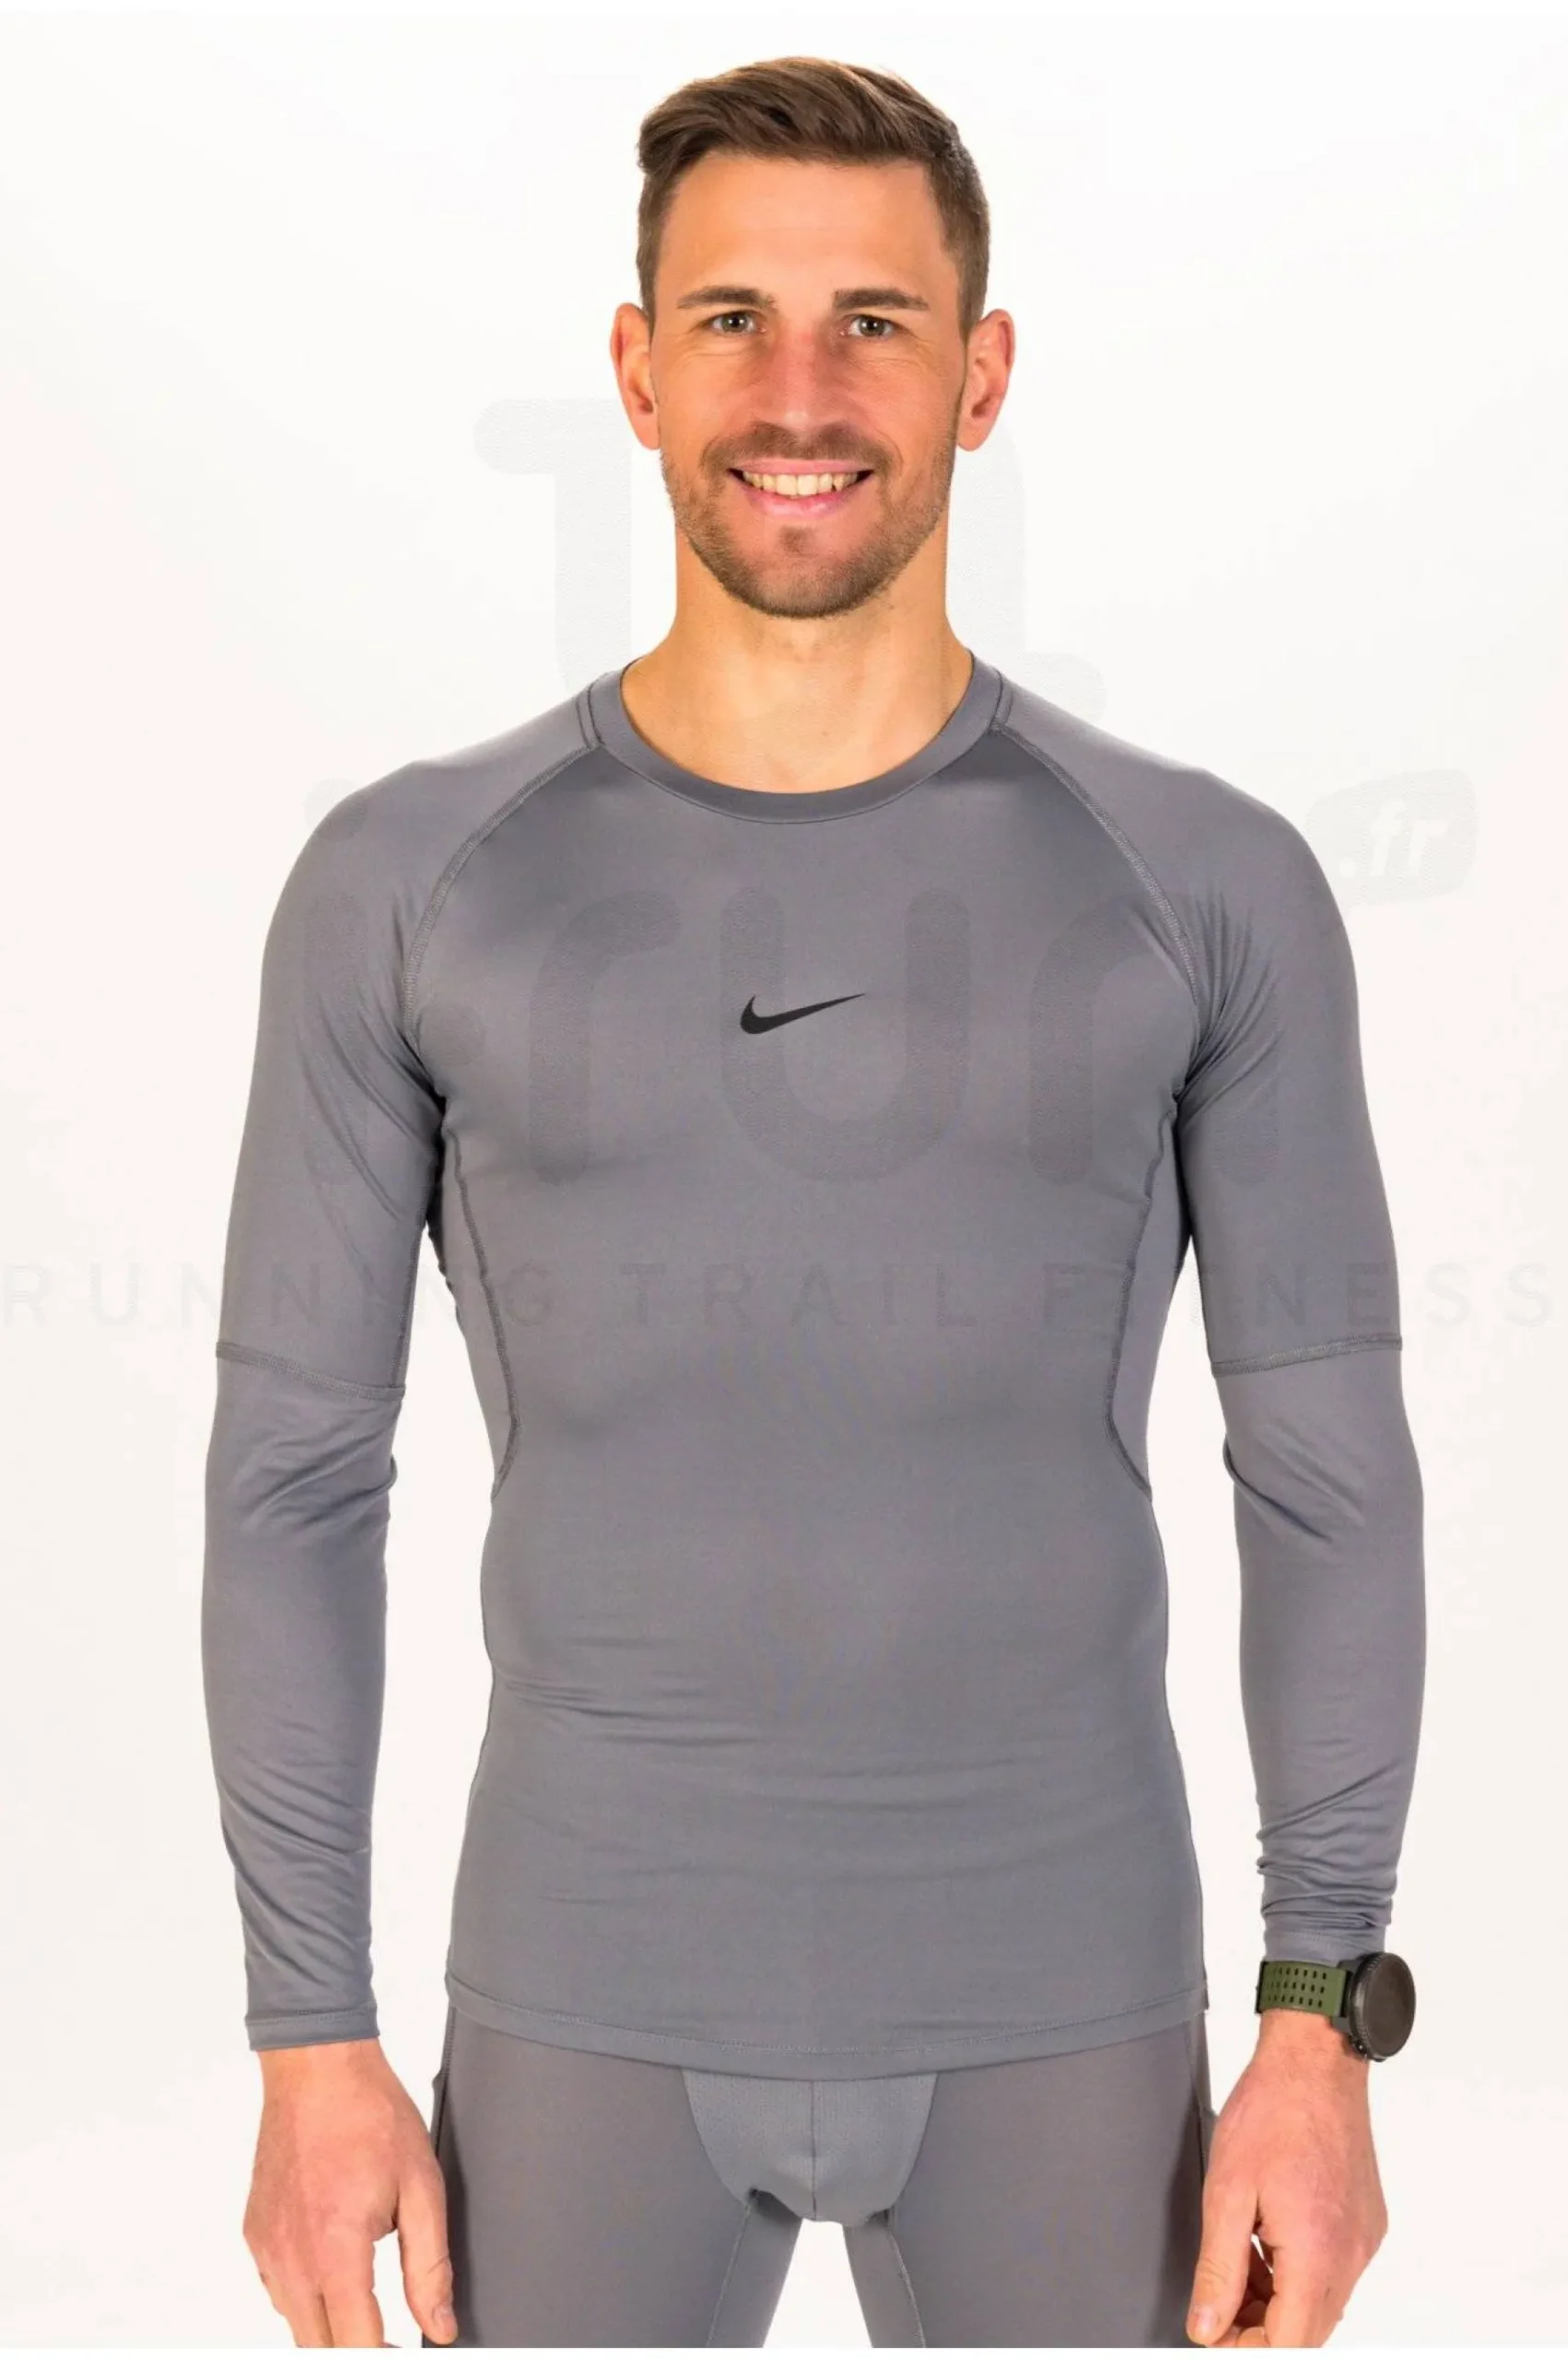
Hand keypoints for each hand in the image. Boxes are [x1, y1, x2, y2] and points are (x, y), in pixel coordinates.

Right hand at [242, 2037, 458, 2347]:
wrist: (317, 2068)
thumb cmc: (369, 2114)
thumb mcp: (422, 2188)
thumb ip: (430, 2267)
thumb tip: (440, 2327)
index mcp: (335, 2251)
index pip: (354, 2347)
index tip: (406, 2351)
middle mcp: (291, 2258)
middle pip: (318, 2348)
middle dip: (356, 2350)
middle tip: (393, 2341)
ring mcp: (266, 2248)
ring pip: (295, 2325)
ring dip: (330, 2329)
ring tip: (368, 2308)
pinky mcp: (255, 2235)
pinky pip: (278, 2291)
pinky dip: (306, 2298)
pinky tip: (335, 2273)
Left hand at [1186, 2010, 1388, 2346]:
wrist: (1316, 2061)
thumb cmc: (1274, 2110)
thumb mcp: (1227, 2192)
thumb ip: (1218, 2268)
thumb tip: (1207, 2325)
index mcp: (1317, 2253)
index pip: (1288, 2344)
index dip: (1248, 2349)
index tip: (1214, 2336)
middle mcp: (1350, 2255)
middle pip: (1309, 2332)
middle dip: (1262, 2332)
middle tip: (1218, 2310)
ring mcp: (1362, 2239)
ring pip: (1322, 2304)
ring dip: (1279, 2304)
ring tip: (1236, 2271)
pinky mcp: (1365, 2223)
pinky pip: (1334, 2272)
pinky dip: (1299, 2275)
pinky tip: (1265, 2248)